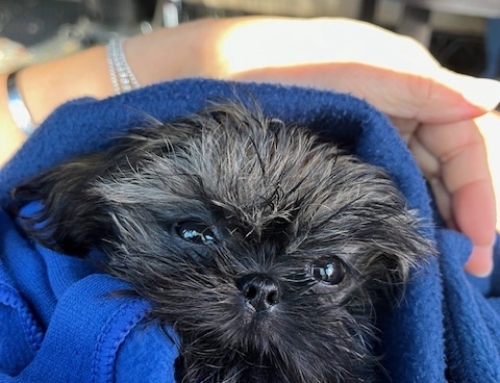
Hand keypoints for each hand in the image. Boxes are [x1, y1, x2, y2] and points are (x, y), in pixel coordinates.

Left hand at [175, 17, 498, 275]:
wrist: (215, 77)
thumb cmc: (282, 64)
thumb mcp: (358, 69)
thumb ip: (423, 86)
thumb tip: (490, 98)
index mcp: (407, 87)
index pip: (465, 139)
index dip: (479, 190)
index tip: (480, 238)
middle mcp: (393, 113)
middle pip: (445, 168)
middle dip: (462, 216)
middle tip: (468, 266)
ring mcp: (365, 138)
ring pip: (416, 184)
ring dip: (434, 223)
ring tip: (445, 267)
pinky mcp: (338, 158)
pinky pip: (381, 190)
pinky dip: (398, 216)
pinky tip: (403, 242)